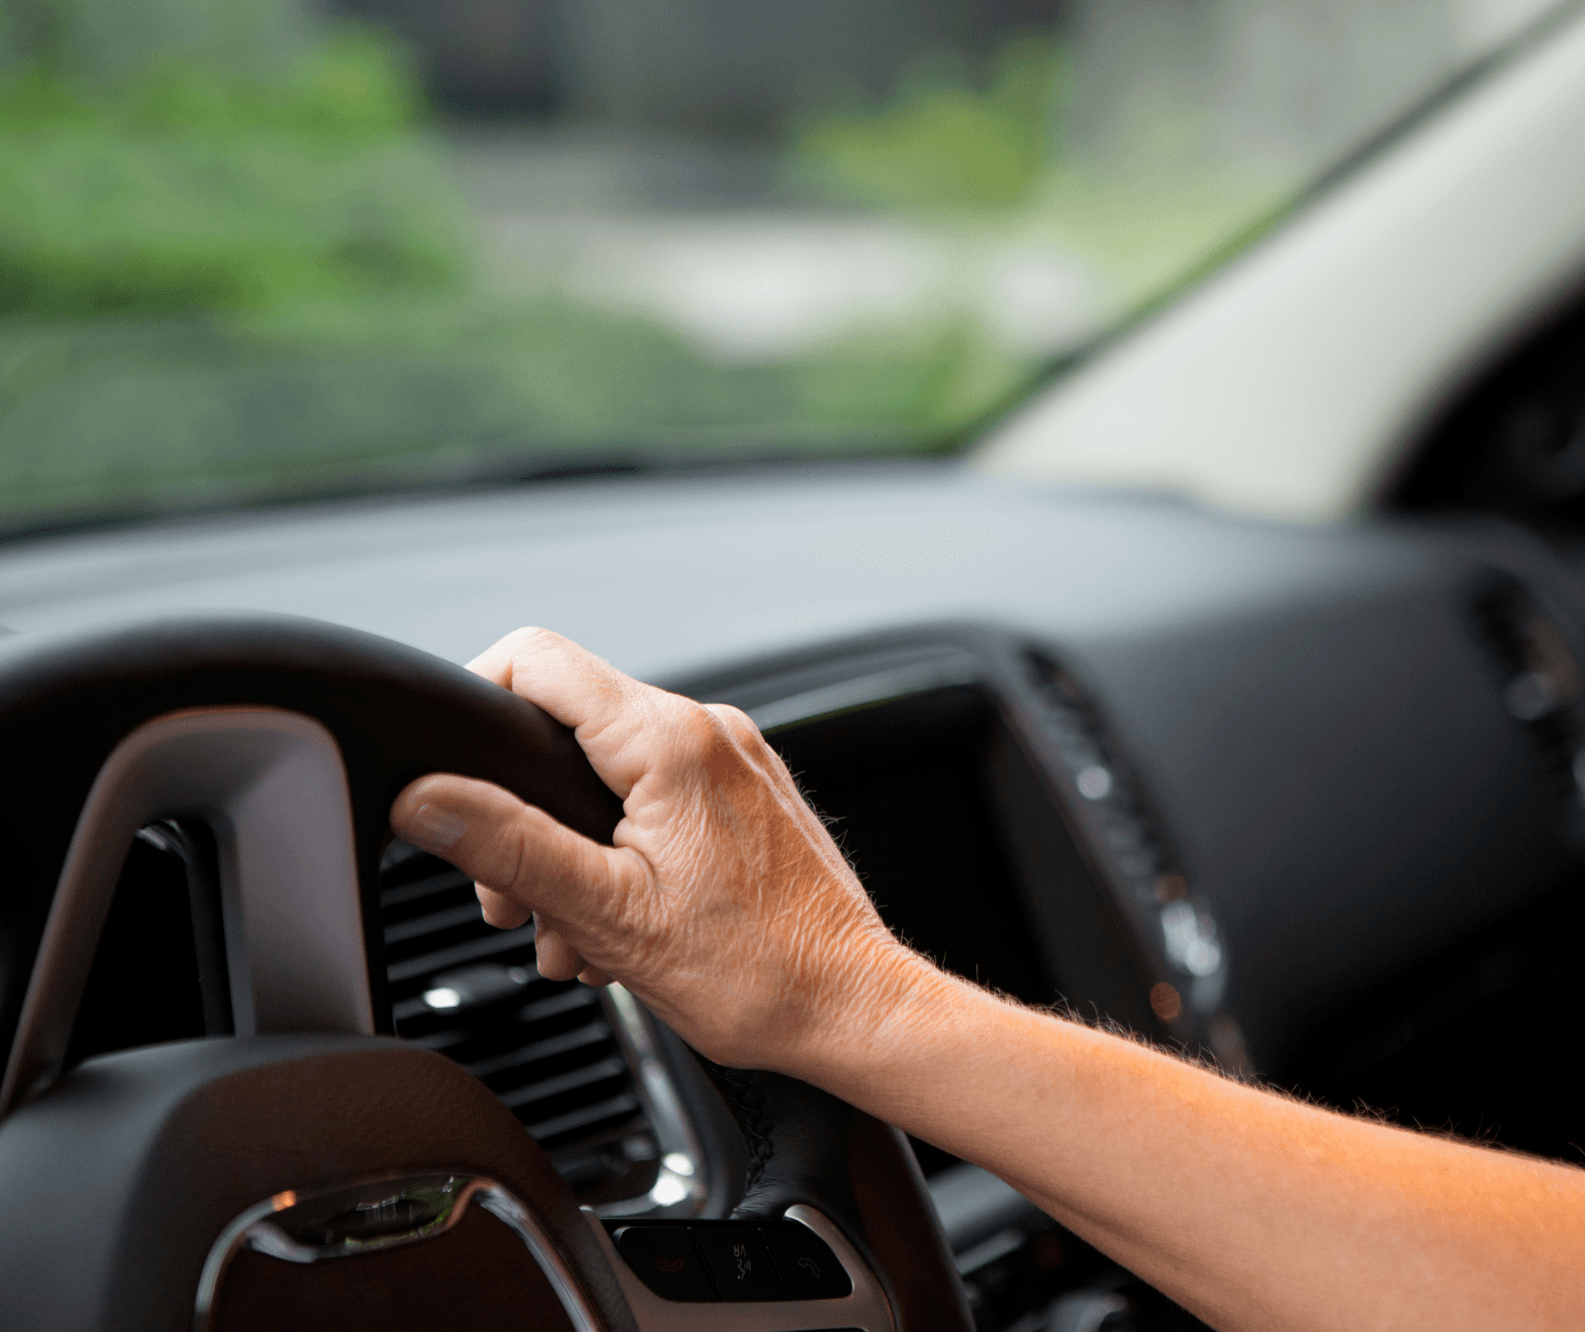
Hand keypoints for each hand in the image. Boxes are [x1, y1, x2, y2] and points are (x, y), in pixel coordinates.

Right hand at [389, 627, 932, 1073]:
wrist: (851, 1007)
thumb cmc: (756, 972)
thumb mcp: (607, 914)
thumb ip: (509, 847)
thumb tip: (427, 801)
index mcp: (669, 740)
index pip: (535, 658)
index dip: (474, 699)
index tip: (454, 775)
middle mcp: (708, 729)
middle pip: (566, 726)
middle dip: (522, 814)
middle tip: (521, 900)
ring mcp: (733, 759)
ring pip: (608, 770)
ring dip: (571, 849)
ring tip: (579, 931)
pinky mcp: (746, 793)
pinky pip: (657, 794)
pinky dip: (621, 849)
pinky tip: (621, 922)